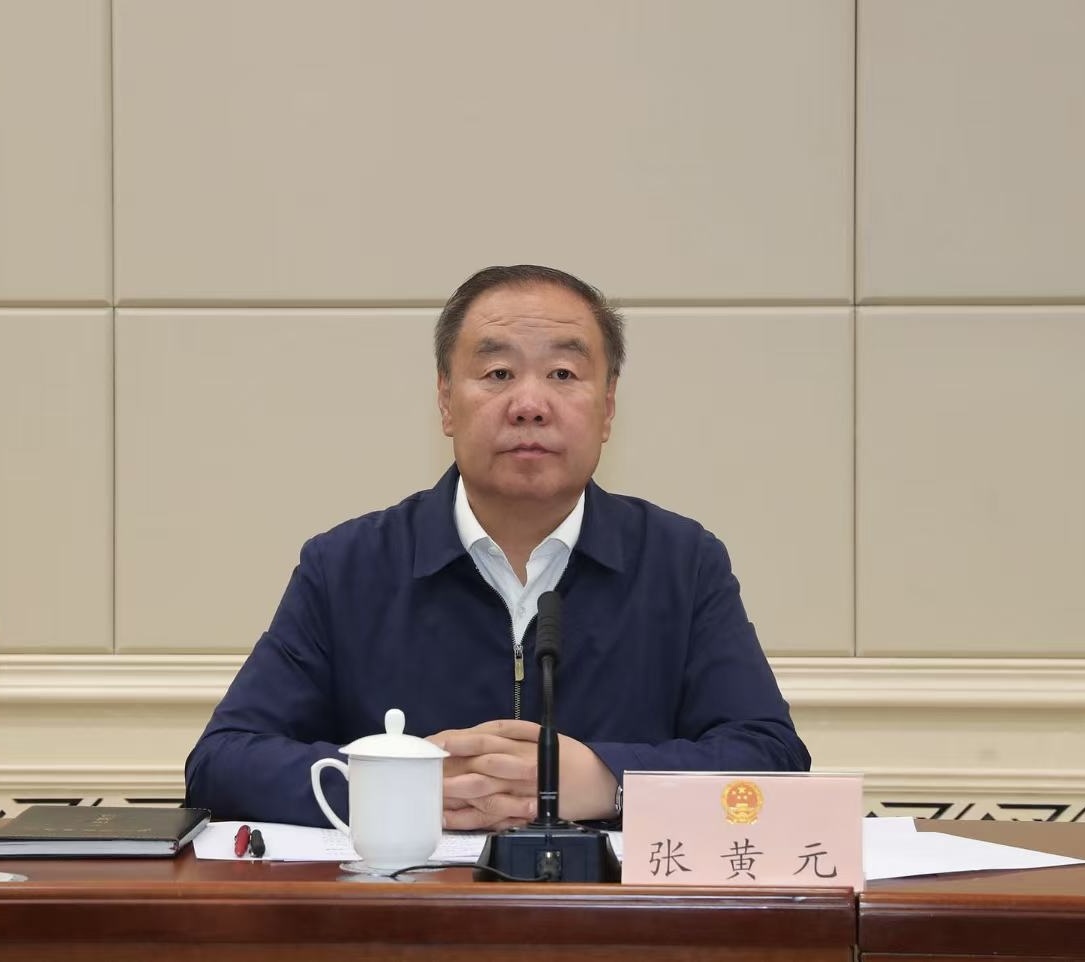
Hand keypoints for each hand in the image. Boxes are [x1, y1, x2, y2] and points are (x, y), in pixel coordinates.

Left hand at [427, 719, 617, 830]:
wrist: (598, 785)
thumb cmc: (567, 755)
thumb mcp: (541, 733)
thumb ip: (509, 731)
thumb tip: (474, 733)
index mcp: (524, 747)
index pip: (484, 740)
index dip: (457, 741)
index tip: (432, 742)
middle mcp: (521, 770)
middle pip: (480, 769)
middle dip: (450, 769)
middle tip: (424, 769)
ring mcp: (521, 796)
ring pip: (483, 795)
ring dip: (454, 795)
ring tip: (429, 794)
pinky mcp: (523, 816)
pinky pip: (492, 819)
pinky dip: (468, 819)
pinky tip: (446, 817)